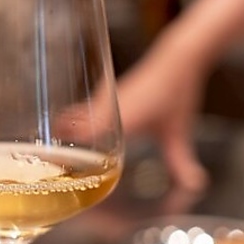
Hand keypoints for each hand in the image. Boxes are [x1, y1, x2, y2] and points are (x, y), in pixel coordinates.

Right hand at [57, 36, 208, 193]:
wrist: (175, 59)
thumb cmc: (175, 93)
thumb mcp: (176, 131)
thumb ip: (180, 160)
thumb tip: (195, 185)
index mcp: (117, 118)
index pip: (79, 134)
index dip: (63, 150)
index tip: (52, 165)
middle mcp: (103, 107)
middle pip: (67, 124)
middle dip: (56, 144)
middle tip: (48, 163)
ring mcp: (102, 99)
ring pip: (72, 115)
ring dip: (63, 131)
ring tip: (56, 151)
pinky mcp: (105, 94)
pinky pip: (81, 109)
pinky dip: (73, 121)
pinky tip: (75, 132)